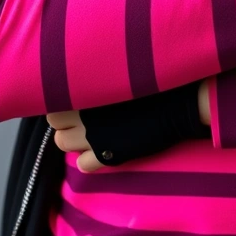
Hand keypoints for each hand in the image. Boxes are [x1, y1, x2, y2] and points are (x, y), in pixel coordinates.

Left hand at [48, 83, 209, 171]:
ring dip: (75, 141)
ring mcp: (94, 136)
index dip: (65, 102)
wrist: (181, 104)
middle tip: (85, 119)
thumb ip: (99, 74)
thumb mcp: (122, 70)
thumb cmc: (155, 80)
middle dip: (66, 122)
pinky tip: (105, 151)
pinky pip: (82, 165)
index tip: (79, 101)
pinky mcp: (108, 155)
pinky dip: (90, 160)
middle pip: (55, 124)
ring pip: (63, 144)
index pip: (53, 99)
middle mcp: (84, 113)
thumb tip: (86, 74)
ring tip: (93, 134)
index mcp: (86, 89)